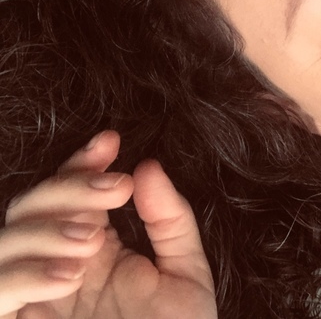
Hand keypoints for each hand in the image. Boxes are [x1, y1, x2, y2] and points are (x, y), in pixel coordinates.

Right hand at [0, 131, 216, 318]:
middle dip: (69, 187)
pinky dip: (24, 275)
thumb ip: (170, 220)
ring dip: (47, 228)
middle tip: (113, 192)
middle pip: (33, 205)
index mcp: (96, 249)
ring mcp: (34, 298)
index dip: (84, 162)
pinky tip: (69, 275)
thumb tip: (147, 166)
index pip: (74, 191)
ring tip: (94, 239)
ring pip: (6, 240)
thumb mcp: (184, 275)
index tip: (111, 141)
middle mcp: (58, 266)